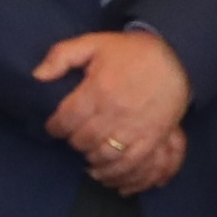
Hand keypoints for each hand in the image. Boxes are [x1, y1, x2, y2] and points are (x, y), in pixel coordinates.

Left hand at [33, 28, 191, 186]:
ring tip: (88, 153)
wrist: (178, 56)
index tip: (55, 126)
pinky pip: (131, 164)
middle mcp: (115, 112)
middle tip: (74, 136)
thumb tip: (37, 76)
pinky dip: (115, 172)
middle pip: (83, 140)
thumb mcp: (93, 43)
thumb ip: (61, 56)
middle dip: (73, 141)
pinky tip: (104, 171)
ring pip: (104, 155)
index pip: (65, 120)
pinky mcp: (153, 138)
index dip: (55, 127)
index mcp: (98, 90)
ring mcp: (135, 128)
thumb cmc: (132, 51)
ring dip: (91, 158)